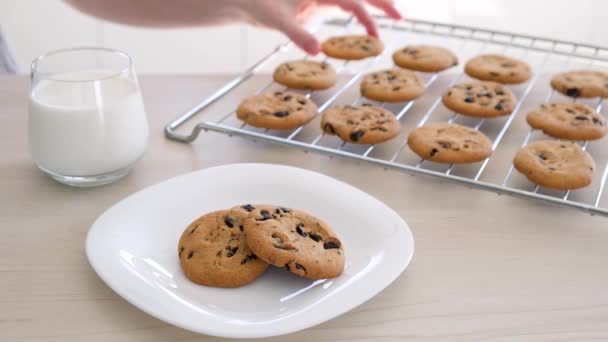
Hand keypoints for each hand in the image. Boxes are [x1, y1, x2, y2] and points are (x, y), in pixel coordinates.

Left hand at [241, 0, 401, 54]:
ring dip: (372, 4)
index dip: (367, 14)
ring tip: (392, 15)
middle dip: (381, 1)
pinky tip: (366, 18)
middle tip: (399, 16)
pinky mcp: (316, 1)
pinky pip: (344, 2)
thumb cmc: (258, 4)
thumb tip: (317, 51)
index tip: (379, 32)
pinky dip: (357, 9)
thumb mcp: (277, 20)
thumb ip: (298, 34)